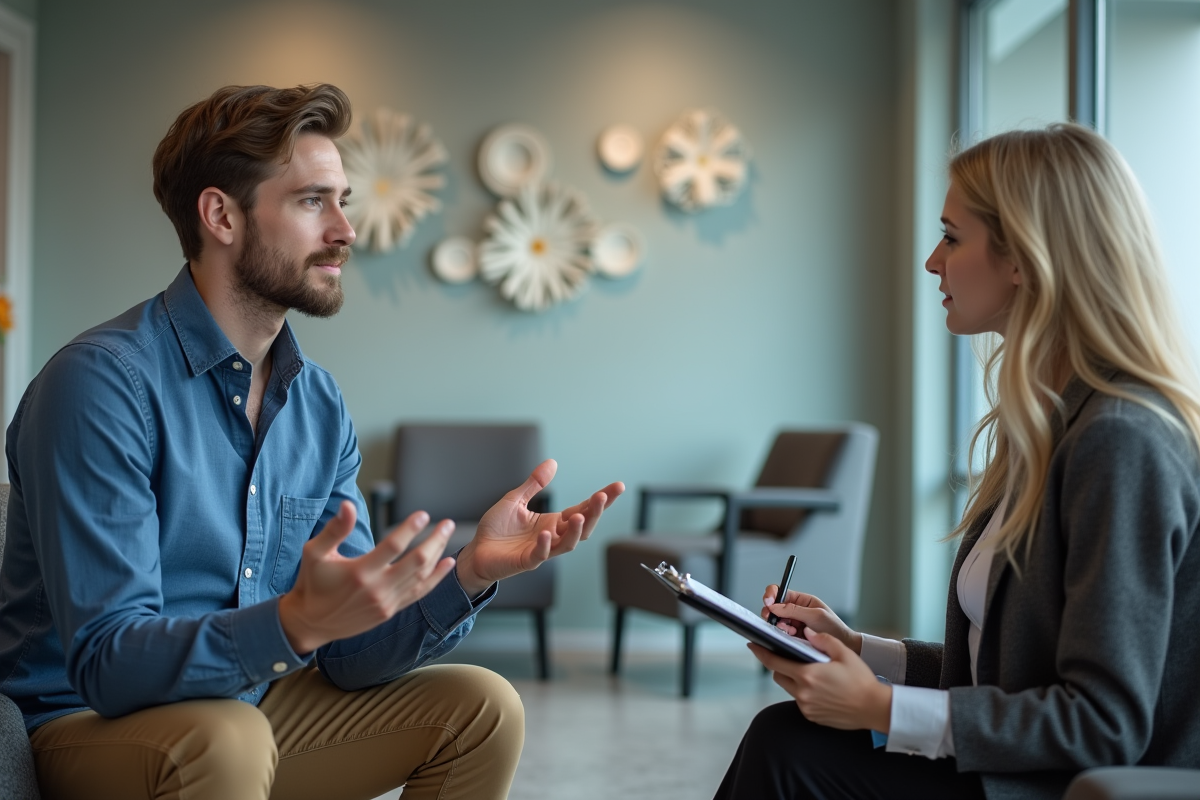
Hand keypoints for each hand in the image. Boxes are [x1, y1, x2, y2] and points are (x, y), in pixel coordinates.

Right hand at [278, 501, 456, 653]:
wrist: (311, 622)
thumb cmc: (312, 582)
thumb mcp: (315, 553)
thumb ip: (334, 529)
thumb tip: (347, 505)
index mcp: (359, 572)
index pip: (392, 547)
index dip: (409, 529)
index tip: (423, 515)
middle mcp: (377, 589)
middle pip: (416, 562)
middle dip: (434, 540)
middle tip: (447, 523)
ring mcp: (386, 602)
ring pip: (421, 577)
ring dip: (437, 554)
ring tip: (446, 534)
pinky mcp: (390, 611)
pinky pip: (418, 593)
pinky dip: (436, 578)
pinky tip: (447, 563)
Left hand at [454, 459, 623, 596]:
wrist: (477, 552)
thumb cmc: (496, 529)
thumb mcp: (515, 500)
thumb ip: (534, 484)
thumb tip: (552, 462)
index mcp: (553, 521)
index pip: (582, 509)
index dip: (601, 499)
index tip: (618, 486)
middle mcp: (553, 536)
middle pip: (583, 526)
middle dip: (595, 512)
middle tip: (603, 496)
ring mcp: (542, 550)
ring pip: (568, 543)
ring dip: (576, 530)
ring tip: (580, 515)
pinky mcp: (526, 561)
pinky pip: (541, 554)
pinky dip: (546, 545)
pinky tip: (546, 534)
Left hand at [749, 629, 890, 731]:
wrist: (875, 709)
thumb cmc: (861, 681)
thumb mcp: (844, 654)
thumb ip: (822, 640)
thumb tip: (806, 632)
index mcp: (807, 675)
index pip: (774, 662)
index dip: (760, 653)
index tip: (751, 644)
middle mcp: (803, 693)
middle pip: (779, 676)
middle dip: (779, 665)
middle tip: (786, 656)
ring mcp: (807, 707)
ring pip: (789, 688)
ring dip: (792, 678)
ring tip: (808, 671)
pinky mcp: (812, 717)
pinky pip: (800, 700)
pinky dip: (803, 692)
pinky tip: (819, 687)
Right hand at [761, 587, 861, 654]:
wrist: (844, 647)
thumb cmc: (834, 628)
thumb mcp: (815, 615)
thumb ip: (793, 609)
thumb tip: (773, 605)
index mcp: (801, 601)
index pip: (780, 592)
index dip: (771, 595)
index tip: (768, 601)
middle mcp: (795, 611)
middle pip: (773, 608)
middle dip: (773, 614)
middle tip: (775, 621)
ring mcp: (793, 624)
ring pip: (775, 622)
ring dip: (780, 626)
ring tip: (791, 631)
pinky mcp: (792, 637)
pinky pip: (780, 634)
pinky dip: (783, 635)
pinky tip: (792, 637)